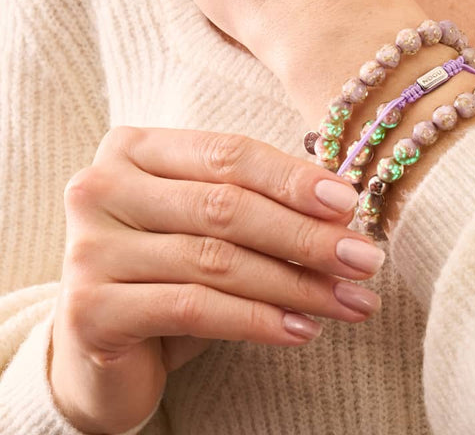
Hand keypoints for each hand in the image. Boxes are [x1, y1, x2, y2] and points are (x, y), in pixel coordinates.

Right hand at [50, 126, 383, 433]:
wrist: (103, 347)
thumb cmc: (171, 268)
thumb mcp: (212, 222)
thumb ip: (261, 201)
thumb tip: (343, 208)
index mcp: (135, 148)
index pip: (229, 153)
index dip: (294, 178)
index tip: (350, 204)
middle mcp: (102, 188)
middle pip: (226, 206)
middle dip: (306, 236)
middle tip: (364, 259)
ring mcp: (88, 248)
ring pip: (217, 260)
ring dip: (296, 284)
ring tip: (350, 301)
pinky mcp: (89, 310)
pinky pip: (195, 308)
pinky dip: (258, 320)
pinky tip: (303, 330)